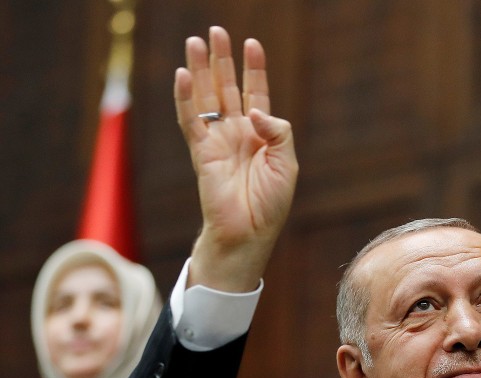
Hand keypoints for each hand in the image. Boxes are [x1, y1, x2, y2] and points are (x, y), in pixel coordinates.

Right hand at [175, 26, 297, 293]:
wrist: (249, 234)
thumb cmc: (271, 204)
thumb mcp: (287, 164)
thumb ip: (278, 132)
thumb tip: (255, 111)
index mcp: (261, 135)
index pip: (256, 93)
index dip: (254, 69)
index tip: (252, 43)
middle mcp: (237, 133)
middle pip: (227, 88)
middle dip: (223, 60)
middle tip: (216, 31)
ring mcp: (217, 140)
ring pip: (206, 97)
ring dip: (201, 70)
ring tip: (196, 41)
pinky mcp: (200, 152)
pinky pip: (190, 119)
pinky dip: (185, 97)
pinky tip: (184, 75)